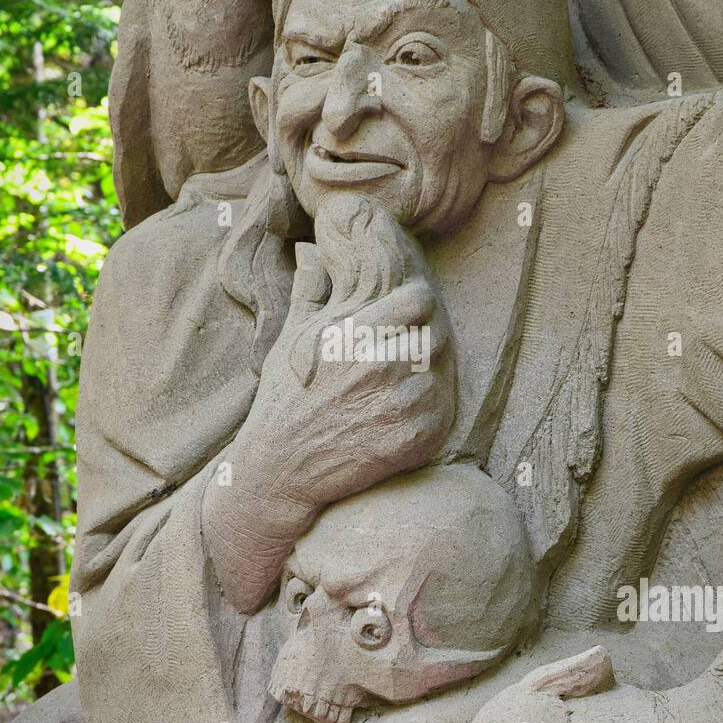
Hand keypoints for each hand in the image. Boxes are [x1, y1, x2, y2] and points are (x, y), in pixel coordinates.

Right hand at [207, 193, 455, 610]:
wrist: (281, 468)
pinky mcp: (411, 440)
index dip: (417, 304)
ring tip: (403, 387)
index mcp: (353, 335)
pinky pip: (441, 410)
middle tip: (408, 355)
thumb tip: (310, 254)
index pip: (418, 299)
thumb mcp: (292, 340)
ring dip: (427, 378)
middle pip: (436, 335)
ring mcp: (398, 405)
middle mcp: (379, 366)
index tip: (409, 315)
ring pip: (440, 374)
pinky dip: (430, 411)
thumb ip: (310, 293)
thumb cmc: (285, 399)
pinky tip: (405, 413)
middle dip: (424, 342)